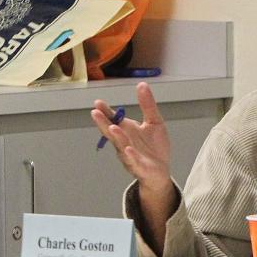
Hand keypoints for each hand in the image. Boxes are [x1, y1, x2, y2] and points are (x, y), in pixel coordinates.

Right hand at [92, 82, 175, 255]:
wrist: (160, 171)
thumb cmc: (154, 147)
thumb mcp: (154, 122)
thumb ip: (147, 105)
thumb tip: (142, 84)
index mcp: (126, 131)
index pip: (113, 119)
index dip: (106, 112)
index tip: (98, 103)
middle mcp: (124, 142)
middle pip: (112, 132)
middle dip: (103, 123)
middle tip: (95, 113)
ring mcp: (130, 155)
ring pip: (121, 146)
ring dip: (117, 138)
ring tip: (113, 128)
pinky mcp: (140, 167)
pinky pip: (133, 162)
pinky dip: (130, 156)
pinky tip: (128, 149)